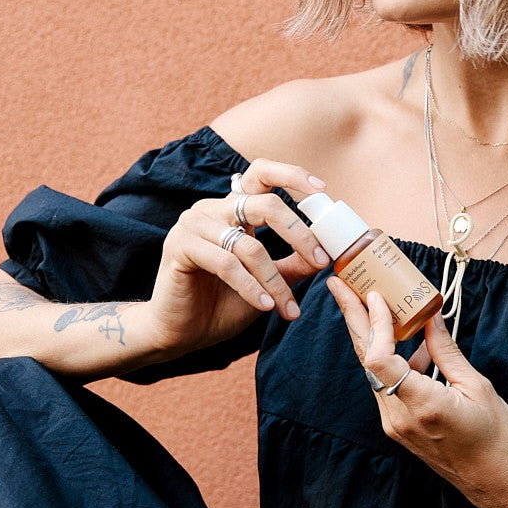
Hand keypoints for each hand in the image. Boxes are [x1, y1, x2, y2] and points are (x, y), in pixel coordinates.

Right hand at [136, 159, 331, 358]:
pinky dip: (251, 287)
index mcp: (233, 210)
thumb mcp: (267, 283)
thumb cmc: (222, 304)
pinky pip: (227, 264)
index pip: (261, 174)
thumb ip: (293, 265)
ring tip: (289, 306)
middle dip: (298, 233)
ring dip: (274, 280)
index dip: (292, 175)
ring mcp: (193, 225)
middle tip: (320, 259)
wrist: (181, 333)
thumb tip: (327, 255)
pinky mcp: (179, 247)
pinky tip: (265, 306)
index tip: (322, 190)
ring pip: (249, 245)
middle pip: (264, 204)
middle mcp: (213, 209)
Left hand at [327, 277, 507, 507]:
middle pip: (366, 360)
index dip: (374, 323)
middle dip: (352, 319)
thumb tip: (431, 316)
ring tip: (368, 302)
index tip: (375, 295)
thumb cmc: (496, 437)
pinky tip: (406, 339)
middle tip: (339, 285)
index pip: (380, 358)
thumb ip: (447, 351)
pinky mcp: (398, 427)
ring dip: (370, 335)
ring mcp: (395, 424)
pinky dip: (390, 358)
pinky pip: (386, 385)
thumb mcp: (477, 386)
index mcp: (422, 404)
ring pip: (373, 371)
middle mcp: (399, 416)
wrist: (496, 484)